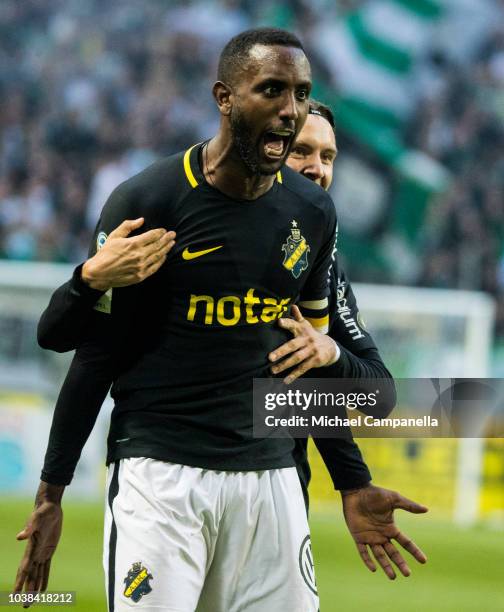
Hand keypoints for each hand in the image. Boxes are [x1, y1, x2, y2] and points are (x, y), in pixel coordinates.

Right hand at [14, 483, 64, 603]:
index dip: (20, 582)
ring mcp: (41, 553)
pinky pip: (46, 568)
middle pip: (29, 576)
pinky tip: (43, 589)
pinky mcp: (49, 551)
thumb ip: (29, 528)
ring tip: (31, 602)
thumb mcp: (37, 518)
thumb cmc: (42, 512)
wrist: (49, 507)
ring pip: (37, 575)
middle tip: (24, 606)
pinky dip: (44, 578)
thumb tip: (20, 537)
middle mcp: (34, 553)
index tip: (15, 595)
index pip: (24, 569)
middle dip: (26, 591)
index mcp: (30, 548)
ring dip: (34, 588)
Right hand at [82, 218, 175, 290]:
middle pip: (158, 245)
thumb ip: (128, 226)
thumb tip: (141, 220)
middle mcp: (139, 255)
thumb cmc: (105, 253)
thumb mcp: (114, 236)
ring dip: (166, 248)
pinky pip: (155, 267)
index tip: (164, 230)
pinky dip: (161, 261)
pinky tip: (164, 256)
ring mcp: (141, 266)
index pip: (152, 236)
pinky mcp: (141, 276)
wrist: (99, 273)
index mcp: (133, 244)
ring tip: (172, 243)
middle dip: (167, 239)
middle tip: (173, 234)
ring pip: (158, 256)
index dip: (160, 232)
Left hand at [269, 305, 338, 383]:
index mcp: (302, 330)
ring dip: (284, 365)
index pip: (294, 325)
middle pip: (292, 345)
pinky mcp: (315, 360)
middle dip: (281, 351)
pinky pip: (303, 368)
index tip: (279, 322)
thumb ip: (298, 317)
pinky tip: (285, 380)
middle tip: (269, 357)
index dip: (287, 323)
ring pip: (296, 359)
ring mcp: (311, 350)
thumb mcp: (306, 325)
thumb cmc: (312, 335)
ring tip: (273, 370)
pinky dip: (294, 375)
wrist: (331, 347)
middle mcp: (307, 339)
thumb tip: (292, 305)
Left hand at [341, 484, 427, 578]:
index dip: (414, 551)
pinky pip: (363, 551)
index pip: (405, 543)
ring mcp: (370, 537)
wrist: (357, 491)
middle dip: (400, 563)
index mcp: (390, 528)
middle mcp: (381, 535)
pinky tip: (374, 569)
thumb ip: (409, 506)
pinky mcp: (358, 537)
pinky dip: (367, 560)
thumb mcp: (394, 499)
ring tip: (393, 577)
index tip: (424, 561)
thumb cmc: (375, 494)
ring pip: (380, 555)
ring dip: (386, 566)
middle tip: (408, 574)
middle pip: (393, 553)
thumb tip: (426, 509)